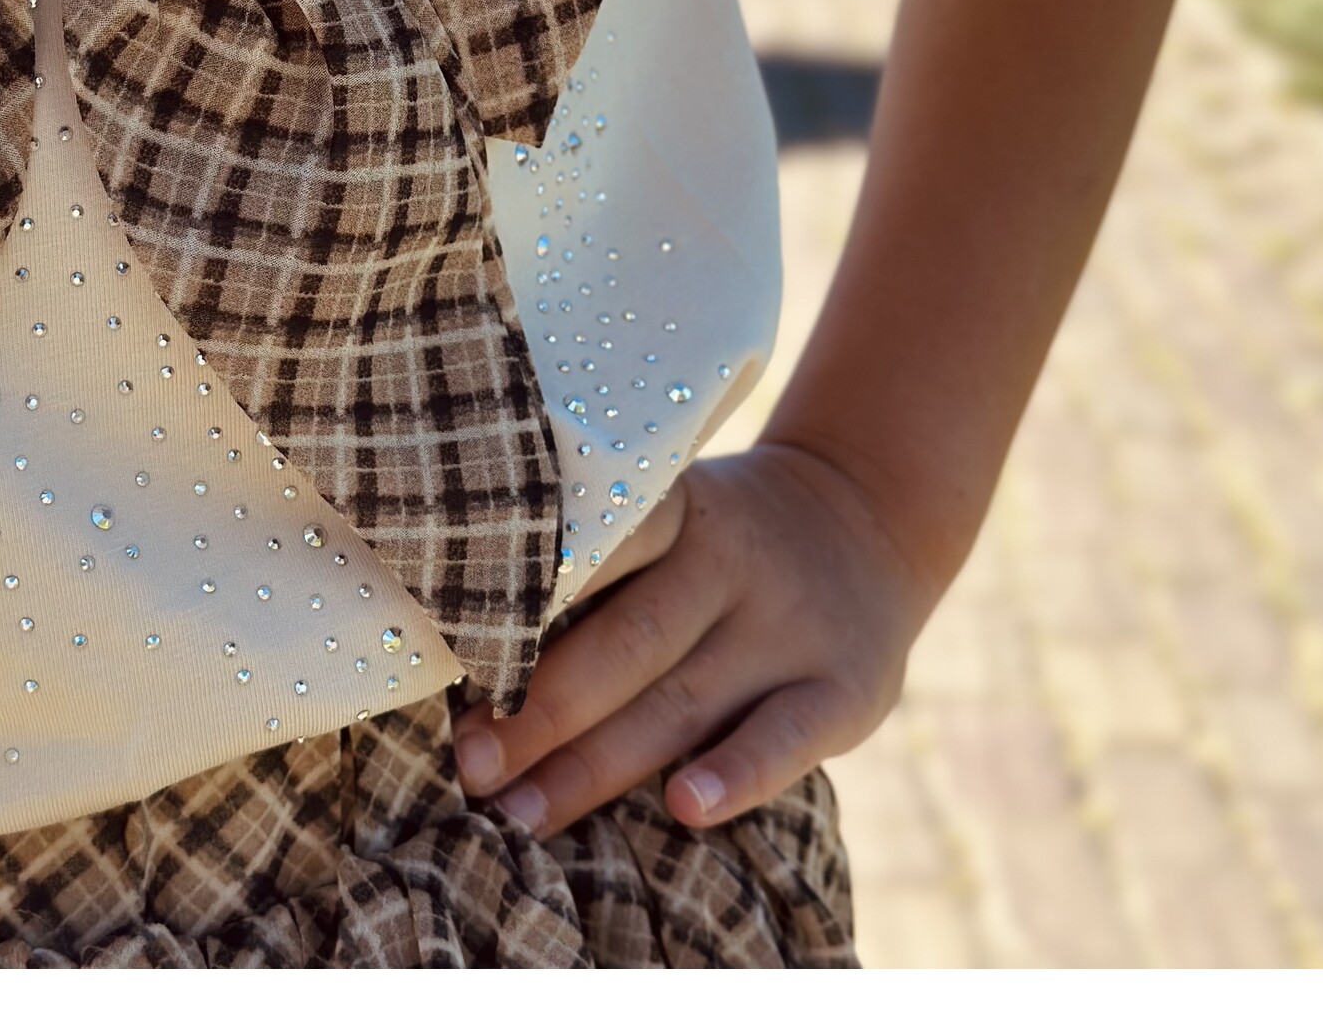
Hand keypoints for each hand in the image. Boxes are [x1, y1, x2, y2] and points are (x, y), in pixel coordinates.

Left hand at [451, 439, 934, 834]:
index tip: (454, 646)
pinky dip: (736, 773)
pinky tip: (684, 807)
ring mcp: (790, 625)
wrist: (868, 518)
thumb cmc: (721, 540)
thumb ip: (601, 570)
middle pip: (626, 641)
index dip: (523, 597)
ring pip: (684, 701)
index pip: (596, 546)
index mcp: (677, 509)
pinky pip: (786, 736)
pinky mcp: (845, 687)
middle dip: (540, 710)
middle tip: (470, 764)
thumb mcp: (674, 517)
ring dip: (597, 765)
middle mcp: (732, 560)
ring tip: (522, 813)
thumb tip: (467, 643)